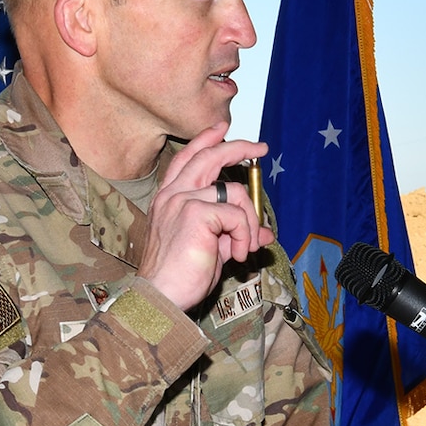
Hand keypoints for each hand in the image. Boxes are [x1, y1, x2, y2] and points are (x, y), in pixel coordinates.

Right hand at [137, 124, 273, 310]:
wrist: (162, 296)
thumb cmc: (181, 276)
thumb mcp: (214, 249)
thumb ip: (235, 234)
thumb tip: (263, 232)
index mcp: (170, 199)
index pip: (188, 158)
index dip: (206, 141)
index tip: (223, 129)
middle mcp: (173, 195)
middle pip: (209, 156)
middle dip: (238, 147)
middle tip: (261, 149)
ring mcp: (182, 201)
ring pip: (233, 191)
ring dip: (249, 221)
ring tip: (241, 248)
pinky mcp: (196, 213)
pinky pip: (236, 213)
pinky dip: (244, 235)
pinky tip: (236, 254)